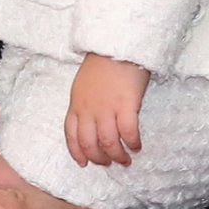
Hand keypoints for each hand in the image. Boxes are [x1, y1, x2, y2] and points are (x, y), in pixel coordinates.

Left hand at [65, 54, 150, 168]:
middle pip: (89, 144)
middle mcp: (89, 110)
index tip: (84, 163)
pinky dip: (132, 143)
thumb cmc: (103, 62)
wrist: (117, 44)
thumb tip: (95, 120)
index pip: (71, 135)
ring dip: (117, 155)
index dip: (77, 152)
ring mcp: (107, 109)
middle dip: (99, 158)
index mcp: (76, 104)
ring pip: (108, 143)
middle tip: (109, 163)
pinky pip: (128, 132)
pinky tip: (137, 146)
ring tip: (125, 160)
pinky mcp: (126, 105)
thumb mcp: (84, 84)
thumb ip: (86, 103)